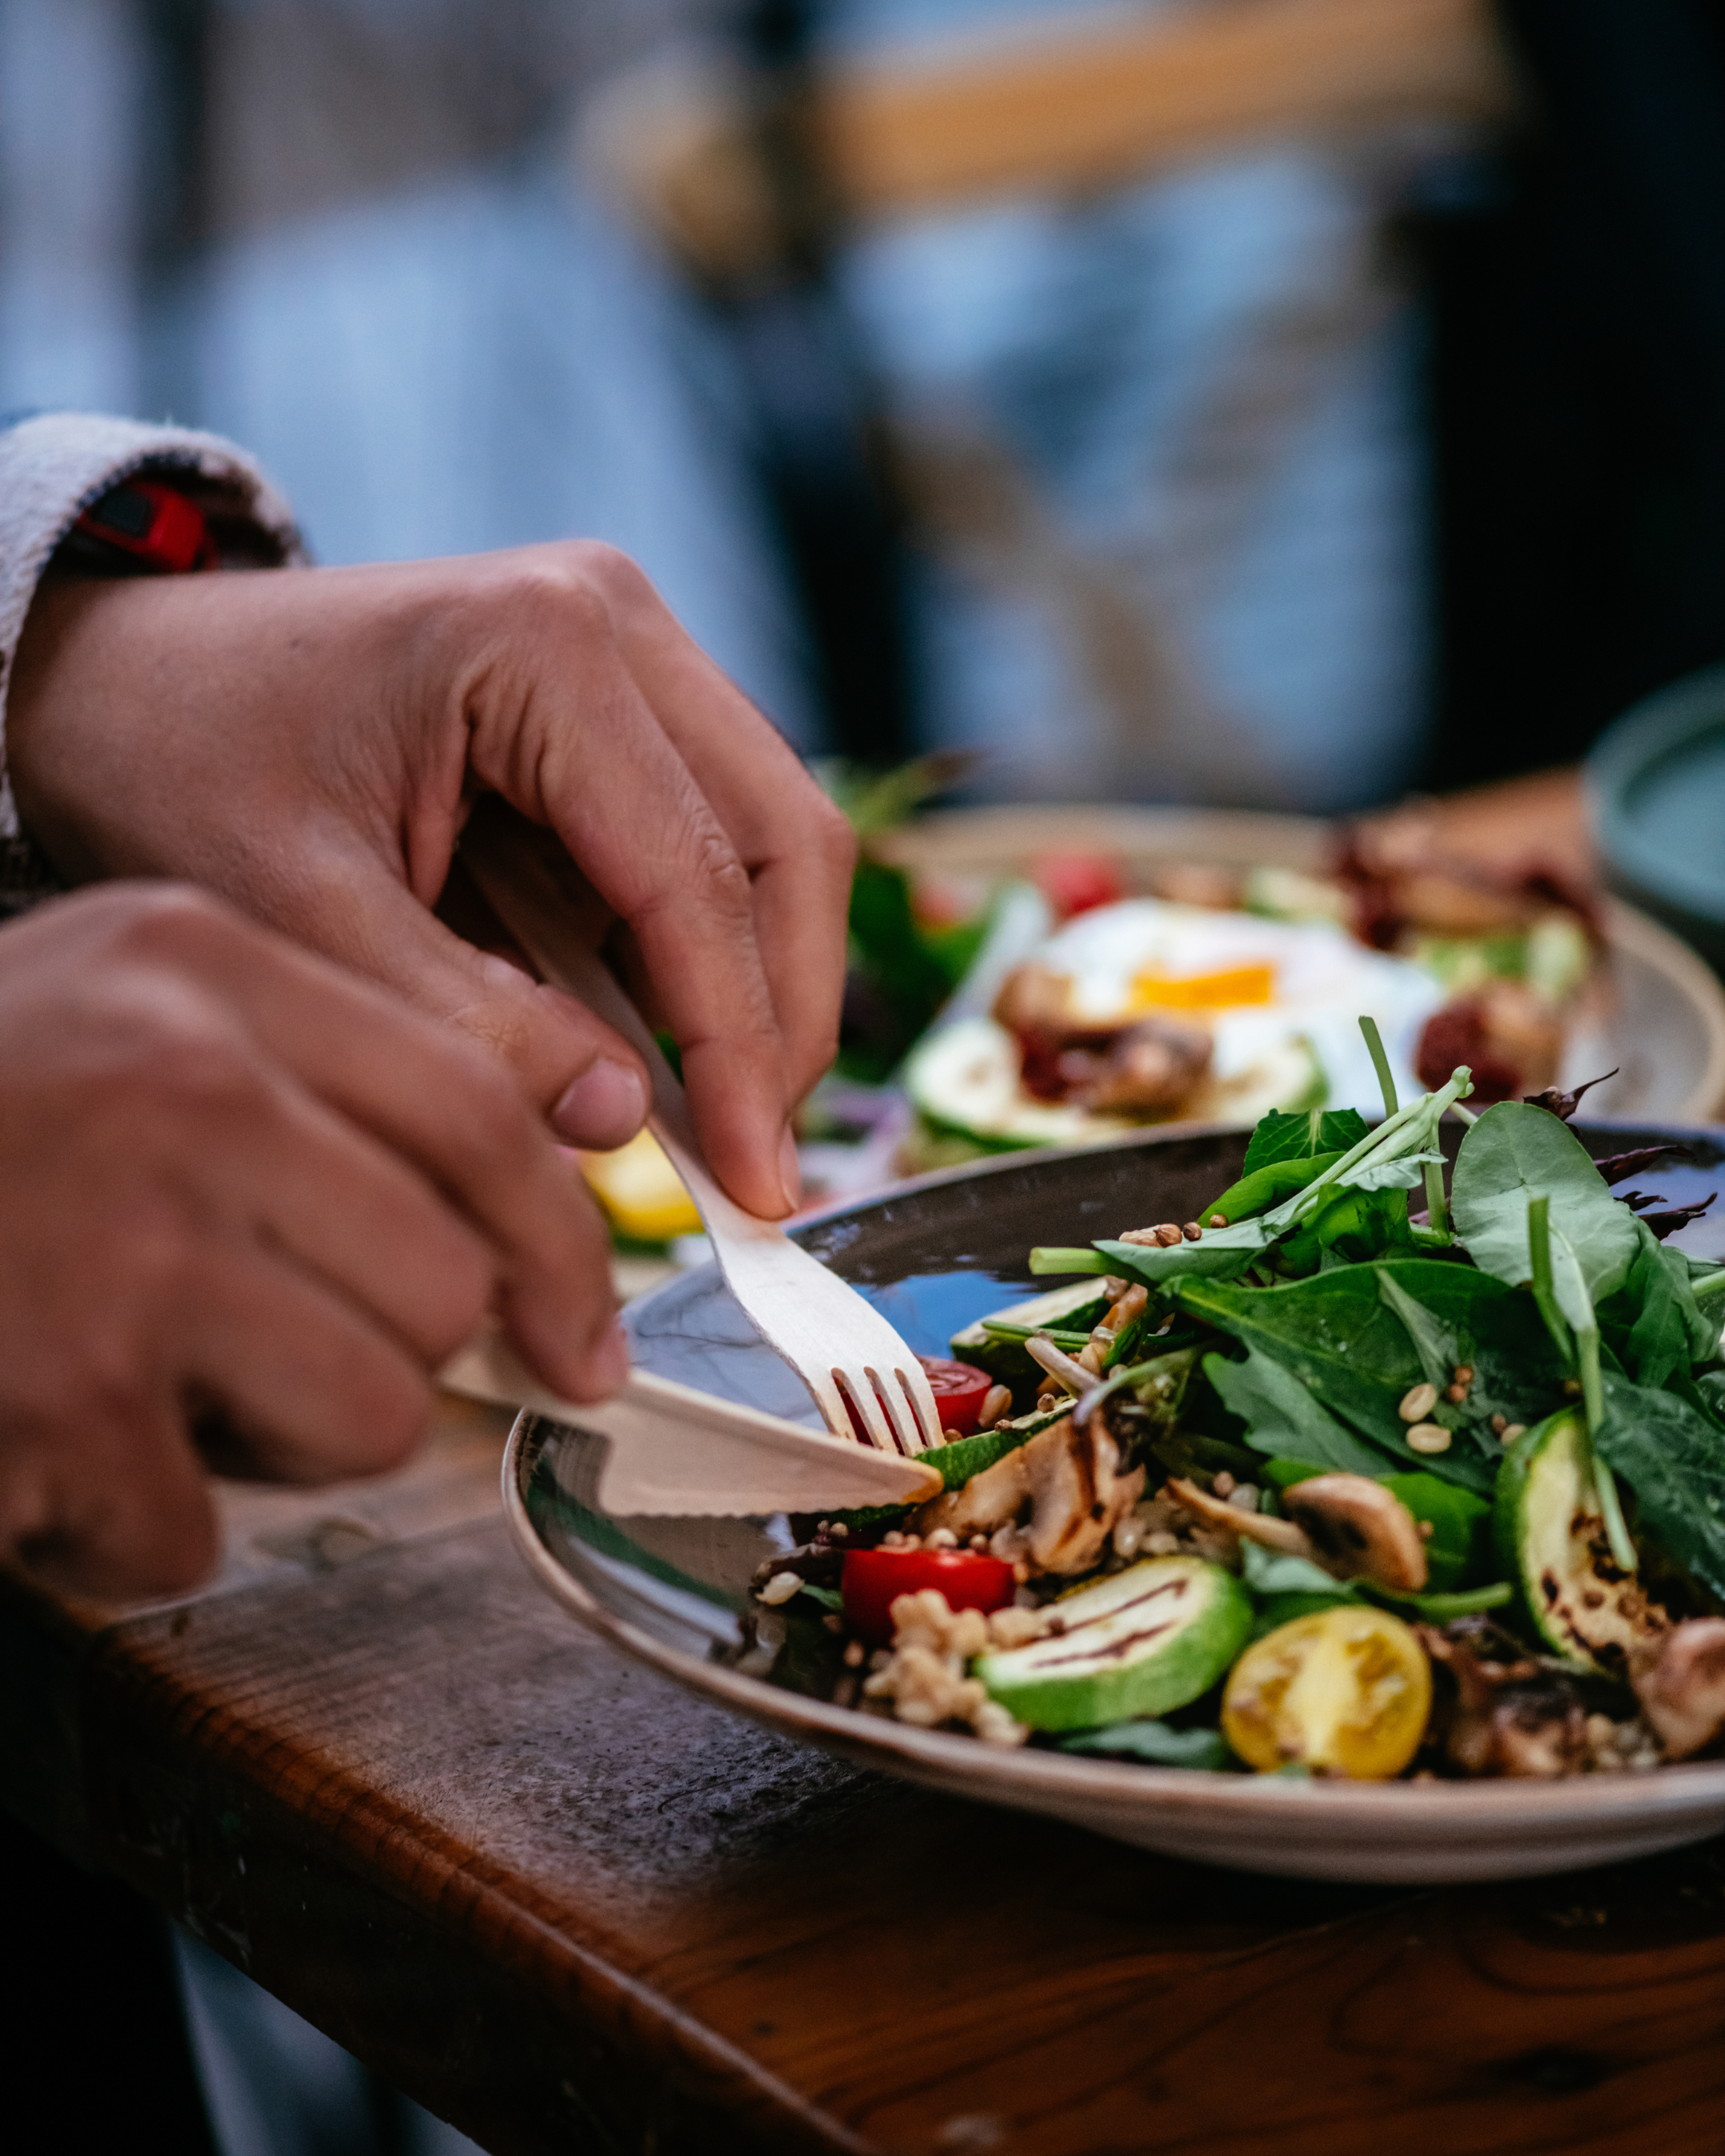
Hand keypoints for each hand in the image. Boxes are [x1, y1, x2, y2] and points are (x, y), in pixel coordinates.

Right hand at [0, 884, 620, 1597]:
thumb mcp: (117, 1015)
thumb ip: (309, 1084)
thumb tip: (517, 1221)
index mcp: (203, 968)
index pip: (478, 1107)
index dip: (559, 1241)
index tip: (578, 1331)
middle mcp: (175, 1082)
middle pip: (443, 1280)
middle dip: (394, 1356)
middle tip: (286, 1353)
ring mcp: (113, 1236)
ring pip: (367, 1410)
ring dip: (278, 1443)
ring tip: (162, 1396)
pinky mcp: (53, 1389)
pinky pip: (200, 1530)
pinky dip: (134, 1528)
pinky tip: (52, 1451)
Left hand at [9, 546, 856, 1217]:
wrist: (121, 675)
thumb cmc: (181, 762)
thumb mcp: (297, 913)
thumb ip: (464, 1025)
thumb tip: (621, 1118)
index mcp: (545, 645)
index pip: (699, 873)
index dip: (740, 1042)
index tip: (753, 1181)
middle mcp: (617, 623)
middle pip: (788, 840)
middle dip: (782, 1015)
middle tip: (754, 1162)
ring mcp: (628, 655)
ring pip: (770, 843)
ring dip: (754, 988)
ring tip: (714, 1127)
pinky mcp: (617, 707)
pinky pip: (706, 843)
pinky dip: (699, 956)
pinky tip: (657, 1050)